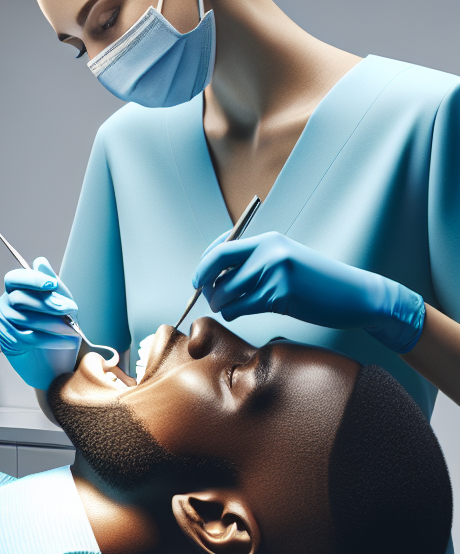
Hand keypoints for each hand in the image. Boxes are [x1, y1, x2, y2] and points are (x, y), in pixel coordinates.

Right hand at [0, 257, 80, 389]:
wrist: (54, 362)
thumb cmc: (56, 329)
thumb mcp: (61, 305)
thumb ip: (53, 285)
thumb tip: (40, 262)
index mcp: (15, 290)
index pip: (15, 279)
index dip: (31, 280)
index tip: (51, 284)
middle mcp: (5, 305)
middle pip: (20, 299)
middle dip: (47, 304)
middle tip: (70, 309)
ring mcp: (4, 324)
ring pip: (25, 319)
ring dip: (52, 324)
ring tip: (71, 329)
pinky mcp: (9, 342)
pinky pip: (28, 338)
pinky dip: (50, 340)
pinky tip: (65, 341)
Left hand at [193, 231, 425, 352]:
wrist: (355, 295)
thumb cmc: (317, 283)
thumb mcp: (285, 262)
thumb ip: (254, 263)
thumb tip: (213, 275)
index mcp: (268, 240)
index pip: (221, 249)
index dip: (203, 266)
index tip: (197, 280)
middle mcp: (269, 252)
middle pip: (216, 270)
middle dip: (207, 288)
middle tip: (211, 300)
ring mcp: (274, 273)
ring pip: (225, 292)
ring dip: (221, 304)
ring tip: (229, 308)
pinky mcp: (280, 296)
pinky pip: (240, 307)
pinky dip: (233, 313)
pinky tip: (239, 313)